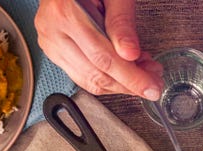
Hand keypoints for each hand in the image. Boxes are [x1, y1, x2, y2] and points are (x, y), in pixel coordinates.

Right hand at [34, 0, 162, 99]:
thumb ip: (122, 21)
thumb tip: (130, 54)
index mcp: (65, 13)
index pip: (103, 58)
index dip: (131, 77)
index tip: (151, 86)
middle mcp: (52, 31)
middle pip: (95, 74)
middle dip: (128, 83)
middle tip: (152, 81)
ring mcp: (50, 42)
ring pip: (87, 80)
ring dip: (118, 83)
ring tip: (141, 72)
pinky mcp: (53, 49)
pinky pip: (81, 74)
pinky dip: (105, 77)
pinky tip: (123, 69)